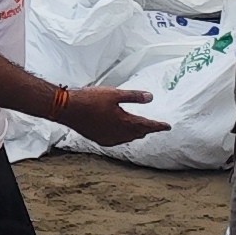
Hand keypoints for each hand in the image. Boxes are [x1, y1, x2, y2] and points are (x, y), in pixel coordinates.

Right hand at [51, 86, 167, 146]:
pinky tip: (120, 134)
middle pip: (138, 133)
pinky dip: (123, 137)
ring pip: (128, 138)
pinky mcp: (99, 139)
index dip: (158, 126)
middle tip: (155, 126)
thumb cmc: (90, 99)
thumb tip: (150, 97)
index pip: (147, 125)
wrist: (68, 109)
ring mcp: (108, 138)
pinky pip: (117, 141)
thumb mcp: (115, 94)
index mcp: (125, 122)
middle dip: (147, 129)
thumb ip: (133, 96)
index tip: (167, 126)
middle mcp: (118, 133)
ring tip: (139, 130)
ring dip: (135, 134)